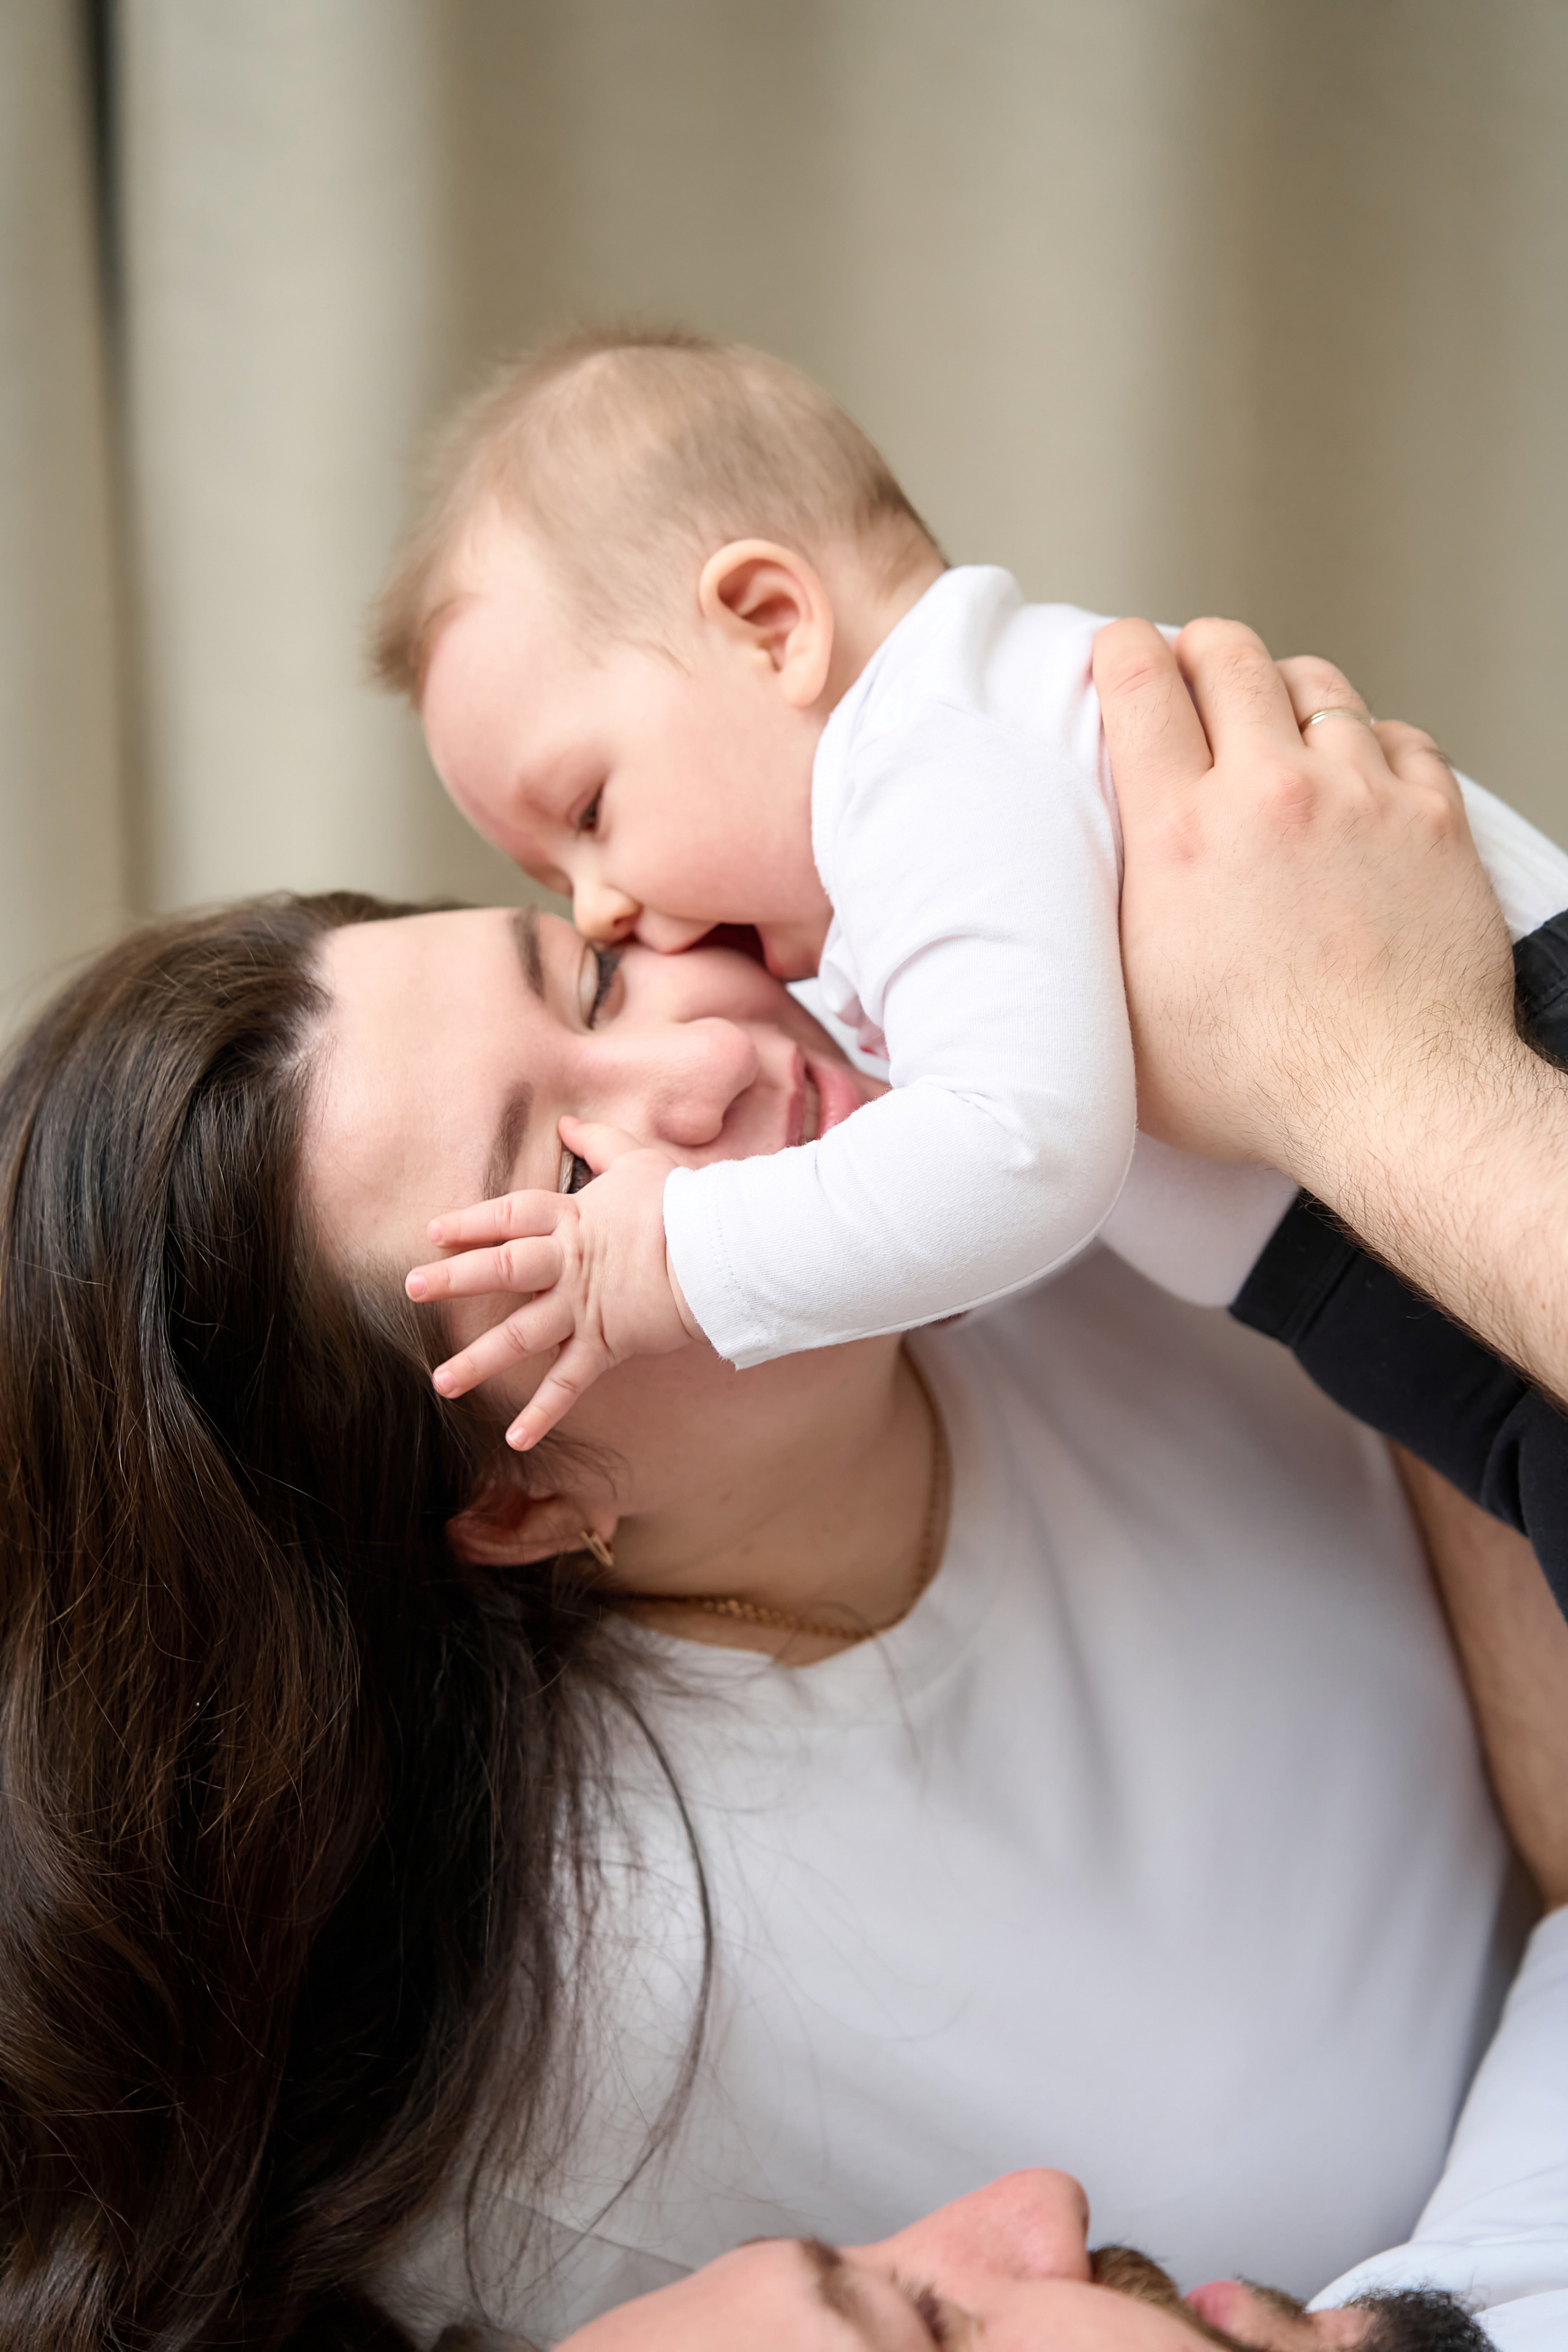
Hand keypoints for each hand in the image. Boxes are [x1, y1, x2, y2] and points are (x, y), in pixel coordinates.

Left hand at [406, 1119, 702, 1448]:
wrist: (720, 1250)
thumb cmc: (683, 1202)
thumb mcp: (637, 1160)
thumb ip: (598, 1142)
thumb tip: (569, 1123)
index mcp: (573, 1218)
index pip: (510, 1216)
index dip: (471, 1222)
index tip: (433, 1232)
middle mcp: (569, 1263)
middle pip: (501, 1269)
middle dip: (453, 1280)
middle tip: (411, 1288)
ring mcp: (584, 1306)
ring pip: (520, 1335)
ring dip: (479, 1360)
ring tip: (439, 1381)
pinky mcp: (606, 1344)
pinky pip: (568, 1384)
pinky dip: (543, 1413)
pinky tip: (514, 1440)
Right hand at [1093, 613, 1514, 1176]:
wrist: (1393, 1103)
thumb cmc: (1260, 1085)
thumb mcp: (1124, 1023)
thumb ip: (1094, 946)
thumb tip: (1061, 923)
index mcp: (1180, 835)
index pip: (1139, 681)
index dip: (1122, 649)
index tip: (1119, 652)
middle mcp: (1270, 794)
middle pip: (1230, 654)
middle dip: (1201, 650)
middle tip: (1191, 672)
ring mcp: (1362, 798)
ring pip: (1318, 684)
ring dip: (1286, 693)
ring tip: (1275, 725)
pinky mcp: (1434, 821)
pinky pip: (1401, 736)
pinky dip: (1371, 746)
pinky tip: (1356, 780)